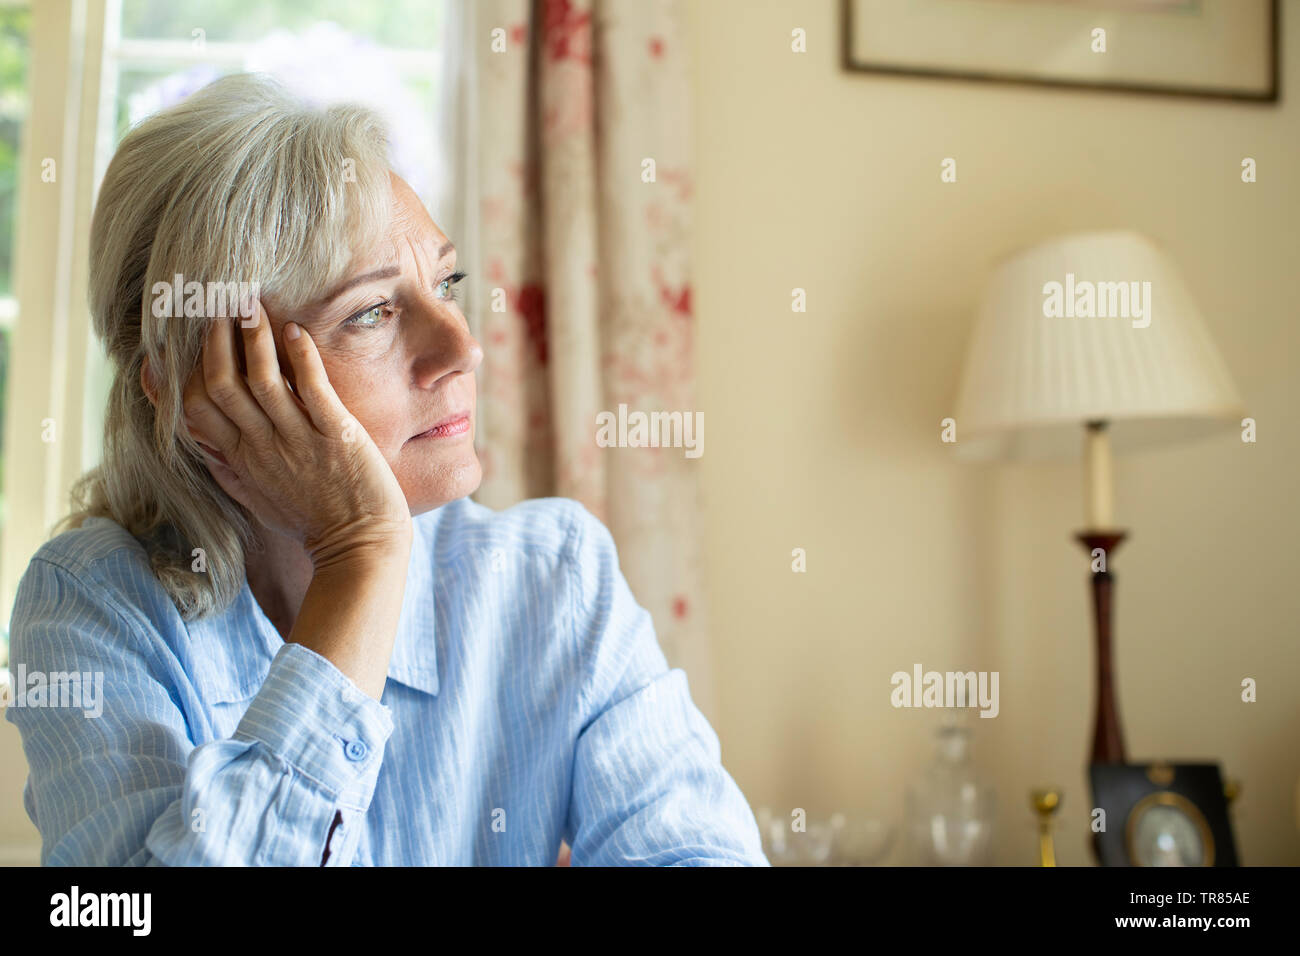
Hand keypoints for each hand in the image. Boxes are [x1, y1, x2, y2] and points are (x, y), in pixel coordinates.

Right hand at [182, 299, 411, 568]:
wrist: (359, 550)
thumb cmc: (312, 523)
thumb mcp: (257, 498)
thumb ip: (229, 467)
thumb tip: (204, 443)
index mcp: (242, 460)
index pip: (196, 408)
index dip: (186, 369)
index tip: (187, 338)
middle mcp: (263, 447)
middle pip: (221, 385)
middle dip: (215, 340)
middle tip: (218, 304)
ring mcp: (298, 441)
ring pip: (262, 380)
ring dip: (253, 339)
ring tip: (250, 305)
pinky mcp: (337, 437)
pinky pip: (312, 390)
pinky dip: (301, 357)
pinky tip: (295, 331)